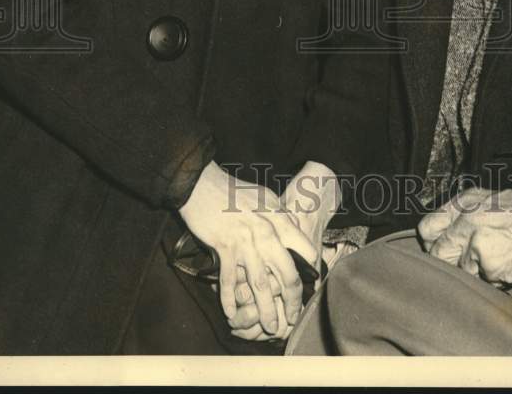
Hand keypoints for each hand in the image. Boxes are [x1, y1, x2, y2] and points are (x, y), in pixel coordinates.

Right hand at [226, 161, 340, 341]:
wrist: (202, 183)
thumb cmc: (233, 190)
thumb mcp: (266, 197)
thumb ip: (281, 215)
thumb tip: (294, 226)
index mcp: (279, 219)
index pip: (304, 250)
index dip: (309, 271)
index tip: (307, 286)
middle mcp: (266, 233)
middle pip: (287, 274)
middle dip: (292, 300)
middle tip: (292, 317)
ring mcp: (245, 243)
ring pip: (261, 284)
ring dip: (267, 310)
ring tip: (271, 327)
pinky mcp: (224, 248)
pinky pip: (229, 281)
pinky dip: (230, 300)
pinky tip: (232, 314)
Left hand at [418, 186, 511, 286]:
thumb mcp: (486, 198)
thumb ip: (457, 212)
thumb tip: (436, 233)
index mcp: (463, 204)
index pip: (426, 229)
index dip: (432, 242)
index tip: (440, 247)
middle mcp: (466, 223)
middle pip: (438, 255)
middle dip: (449, 262)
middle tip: (466, 260)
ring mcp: (478, 247)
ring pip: (460, 273)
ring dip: (472, 273)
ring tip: (493, 259)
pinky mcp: (493, 269)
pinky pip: (481, 282)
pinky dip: (490, 280)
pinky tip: (505, 265)